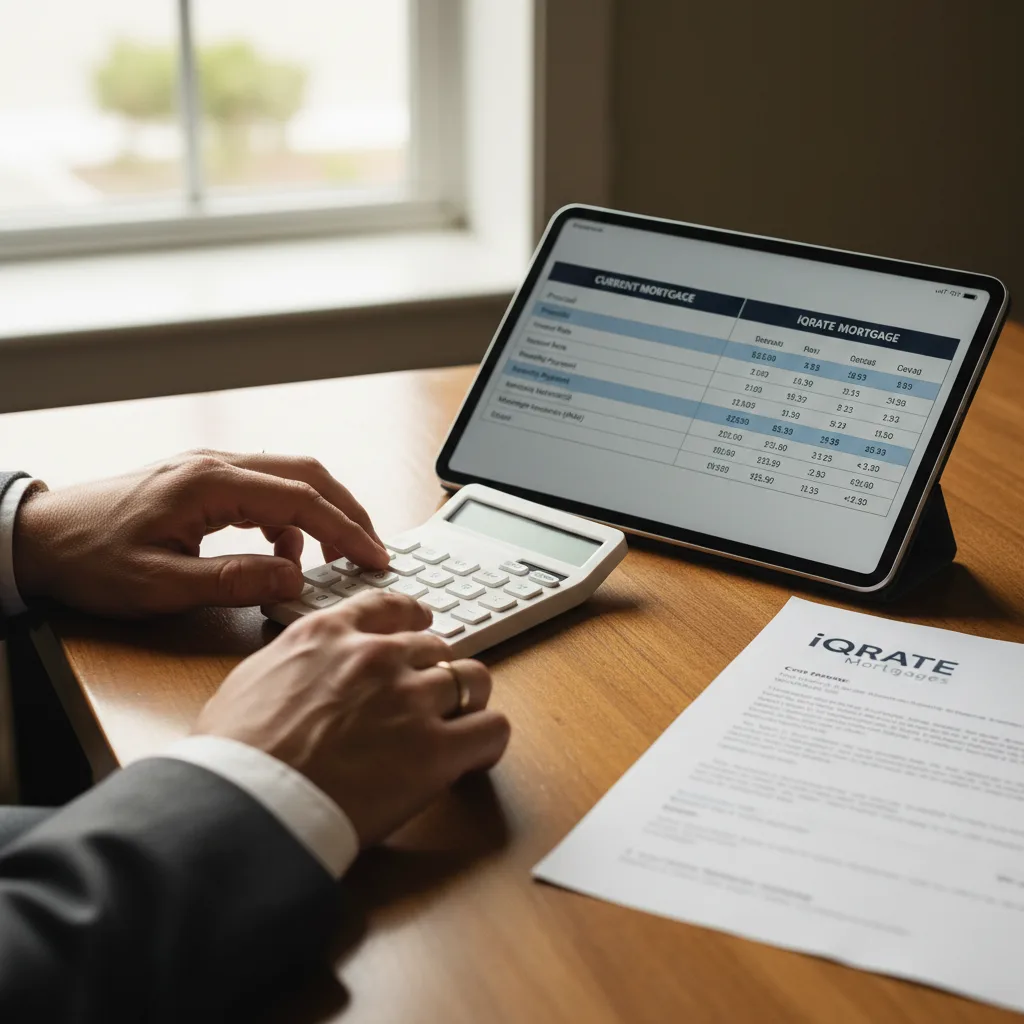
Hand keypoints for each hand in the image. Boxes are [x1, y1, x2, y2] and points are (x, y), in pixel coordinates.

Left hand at [12, 449, 390, 616]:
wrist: (38, 538)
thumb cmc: (89, 560)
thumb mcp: (159, 584)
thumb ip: (232, 579)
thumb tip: (294, 576)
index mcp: (209, 484)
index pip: (299, 499)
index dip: (344, 529)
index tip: (373, 558)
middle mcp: (215, 465)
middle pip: (306, 473)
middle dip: (348, 510)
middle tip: (373, 550)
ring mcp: (209, 469)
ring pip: (289, 477)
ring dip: (322, 512)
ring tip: (337, 556)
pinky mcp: (203, 481)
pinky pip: (264, 489)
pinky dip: (289, 517)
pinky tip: (283, 552)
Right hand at [195, 592, 510, 844]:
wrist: (245, 804)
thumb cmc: (232, 757)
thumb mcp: (247, 684)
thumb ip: (289, 666)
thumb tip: (296, 678)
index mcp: (328, 635)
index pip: (389, 606)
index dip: (411, 618)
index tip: (418, 625)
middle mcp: (376, 656)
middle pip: (435, 646)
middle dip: (432, 670)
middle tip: (426, 697)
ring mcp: (410, 698)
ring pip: (471, 678)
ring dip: (466, 699)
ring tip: (459, 723)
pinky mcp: (436, 749)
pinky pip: (492, 728)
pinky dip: (488, 740)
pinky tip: (476, 755)